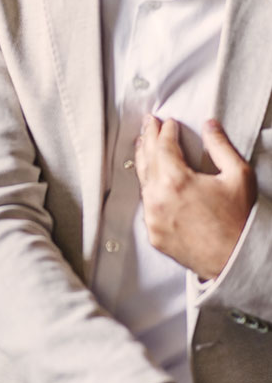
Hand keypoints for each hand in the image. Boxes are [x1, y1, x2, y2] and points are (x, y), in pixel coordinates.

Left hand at [135, 116, 255, 278]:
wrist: (237, 260)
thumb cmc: (240, 221)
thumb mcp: (238, 177)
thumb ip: (220, 146)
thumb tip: (209, 126)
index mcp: (176, 181)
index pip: (164, 147)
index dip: (166, 131)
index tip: (168, 122)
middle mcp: (157, 199)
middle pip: (148, 161)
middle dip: (149, 139)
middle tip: (149, 124)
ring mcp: (152, 218)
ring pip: (143, 183)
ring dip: (145, 162)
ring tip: (145, 146)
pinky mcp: (153, 234)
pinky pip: (148, 206)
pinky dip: (150, 190)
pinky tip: (152, 181)